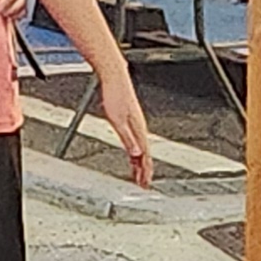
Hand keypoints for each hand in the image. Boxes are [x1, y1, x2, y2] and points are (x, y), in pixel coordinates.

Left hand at [97, 66, 155, 188]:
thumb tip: (136, 154)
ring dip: (140, 162)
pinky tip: (132, 154)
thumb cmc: (115, 94)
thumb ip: (127, 138)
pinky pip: (136, 140)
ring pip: (140, 147)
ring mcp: (135, 122)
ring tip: (137, 174)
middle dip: (144, 170)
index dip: (145, 171)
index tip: (144, 183)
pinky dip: (135, 151)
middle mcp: (140, 126)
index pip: (145, 155)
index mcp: (139, 128)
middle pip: (144, 153)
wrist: (114, 76)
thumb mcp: (118, 120)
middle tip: (142, 183)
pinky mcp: (130, 118)